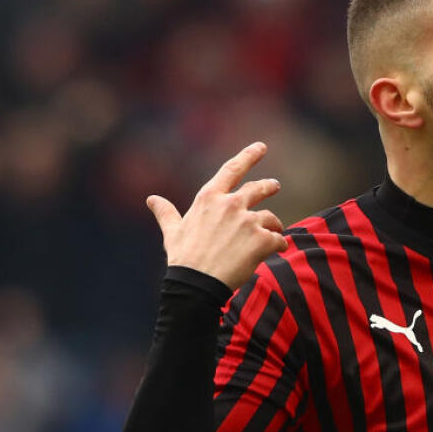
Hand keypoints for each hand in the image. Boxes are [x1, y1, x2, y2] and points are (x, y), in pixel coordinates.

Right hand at [146, 142, 286, 291]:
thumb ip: (166, 213)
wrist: (197, 284)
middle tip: (275, 185)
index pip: (231, 170)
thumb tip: (151, 199)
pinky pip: (279, 239)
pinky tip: (278, 250)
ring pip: (270, 218)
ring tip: (275, 233)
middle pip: (257, 189)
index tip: (260, 147)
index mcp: (209, 198)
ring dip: (274, 225)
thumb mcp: (172, 232)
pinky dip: (280, 244)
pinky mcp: (262, 240)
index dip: (248, 156)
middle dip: (268, 186)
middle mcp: (231, 204)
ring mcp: (248, 221)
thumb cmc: (183, 259)